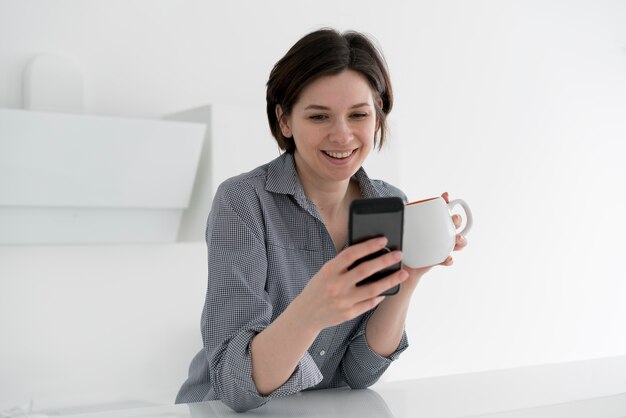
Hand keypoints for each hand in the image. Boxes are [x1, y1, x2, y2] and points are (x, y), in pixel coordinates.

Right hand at [292, 237, 409, 330]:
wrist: (305, 314)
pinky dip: (379, 296)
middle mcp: (336, 285)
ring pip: (373, 289)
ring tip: (403, 274)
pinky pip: (369, 303)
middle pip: (365, 270)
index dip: (368, 246)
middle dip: (385, 261)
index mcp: (329, 271)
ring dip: (390, 280)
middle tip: (399, 254)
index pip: (351, 254)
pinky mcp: (348, 314)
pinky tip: (387, 290)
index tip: (383, 240)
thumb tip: (368, 253)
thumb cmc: (317, 289)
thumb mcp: (325, 272)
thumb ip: (342, 264)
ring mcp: (343, 301)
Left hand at [401, 192, 468, 284]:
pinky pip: (447, 260)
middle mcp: (441, 233)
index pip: (443, 210)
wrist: (401, 263)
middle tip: (454, 218)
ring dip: (462, 240)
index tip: (445, 196)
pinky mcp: (439, 260)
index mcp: (434, 223)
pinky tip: (449, 258)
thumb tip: (400, 209)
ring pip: (457, 243)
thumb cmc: (403, 242)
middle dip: (458, 220)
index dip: (447, 202)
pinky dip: (449, 259)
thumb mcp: (403, 228)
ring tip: (459, 239)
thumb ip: (404, 219)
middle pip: (455, 225)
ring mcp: (442, 247)